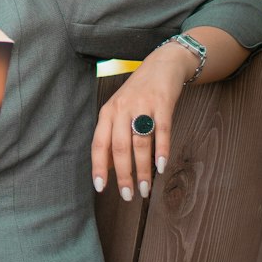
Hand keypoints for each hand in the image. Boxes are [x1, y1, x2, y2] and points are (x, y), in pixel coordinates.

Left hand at [91, 43, 194, 200]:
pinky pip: (161, 130)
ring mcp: (142, 105)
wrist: (161, 65)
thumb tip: (108, 168)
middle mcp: (121, 108)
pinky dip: (161, 150)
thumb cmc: (138, 94)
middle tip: (128, 196)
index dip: (99, 167)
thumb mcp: (119, 111)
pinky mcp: (162, 103)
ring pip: (140, 143)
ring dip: (143, 170)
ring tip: (146, 189)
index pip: (99, 143)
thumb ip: (113, 136)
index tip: (101, 188)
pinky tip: (161, 167)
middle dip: (123, 175)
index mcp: (107, 112)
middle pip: (119, 147)